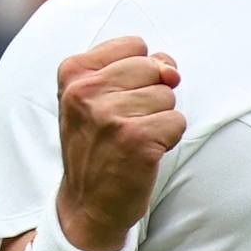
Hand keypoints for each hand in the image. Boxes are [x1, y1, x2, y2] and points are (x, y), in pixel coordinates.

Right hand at [55, 36, 185, 250]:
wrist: (86, 205)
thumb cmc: (97, 144)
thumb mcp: (98, 97)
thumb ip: (136, 67)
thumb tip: (172, 71)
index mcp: (73, 72)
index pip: (135, 45)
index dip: (139, 72)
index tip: (117, 99)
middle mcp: (86, 91)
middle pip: (153, 67)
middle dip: (151, 95)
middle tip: (125, 124)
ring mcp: (110, 116)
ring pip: (167, 95)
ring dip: (159, 119)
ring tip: (132, 140)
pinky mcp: (137, 140)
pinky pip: (177, 121)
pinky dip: (168, 139)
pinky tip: (144, 153)